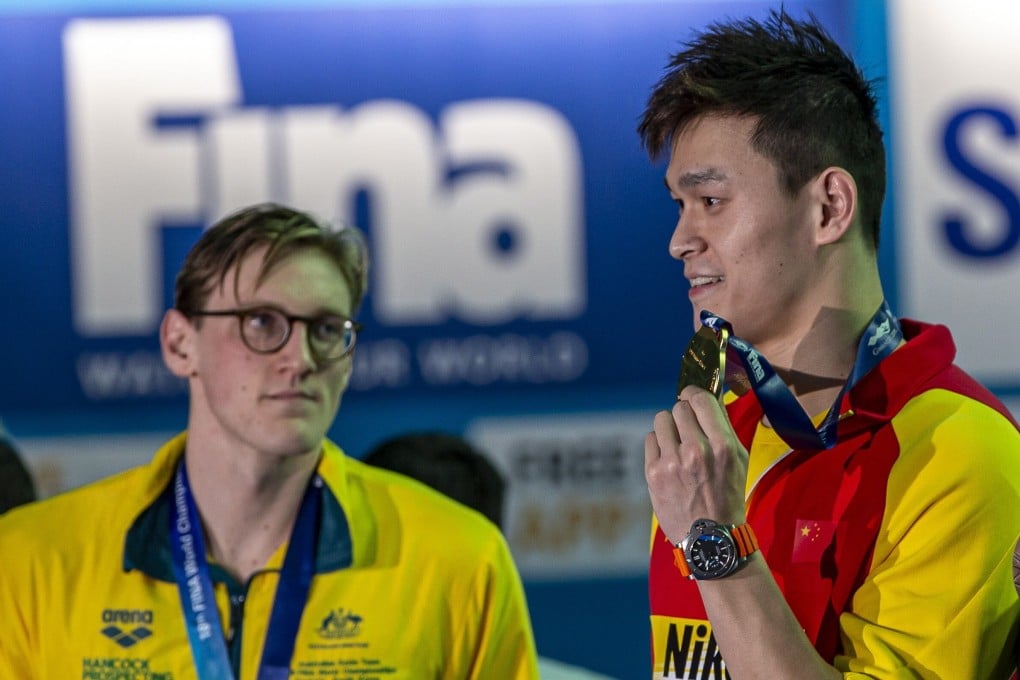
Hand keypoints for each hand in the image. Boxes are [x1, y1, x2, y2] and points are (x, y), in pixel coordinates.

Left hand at [644, 385, 749, 543]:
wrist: (710, 536)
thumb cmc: (728, 494)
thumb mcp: (739, 459)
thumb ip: (723, 427)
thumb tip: (707, 396)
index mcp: (722, 446)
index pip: (701, 400)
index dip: (694, 393)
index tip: (691, 396)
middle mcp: (696, 451)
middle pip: (679, 408)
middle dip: (683, 415)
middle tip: (688, 429)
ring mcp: (672, 462)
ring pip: (661, 420)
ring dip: (669, 427)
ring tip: (677, 444)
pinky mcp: (653, 473)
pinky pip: (650, 439)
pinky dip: (658, 445)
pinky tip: (668, 459)